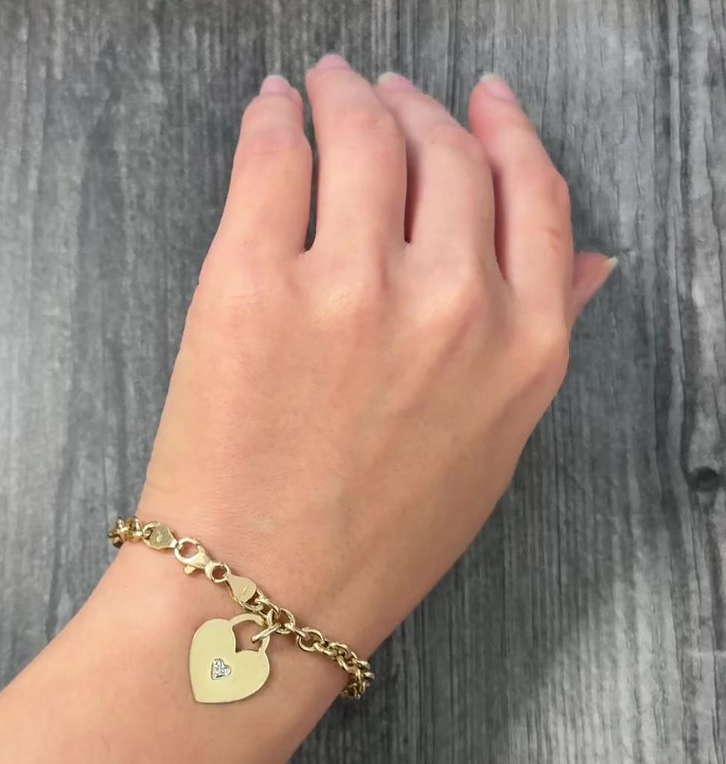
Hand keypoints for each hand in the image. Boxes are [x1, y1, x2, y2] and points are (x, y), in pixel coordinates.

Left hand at [134, 56, 614, 654]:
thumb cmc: (373, 544)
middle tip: (382, 90)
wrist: (260, 601)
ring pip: (365, 135)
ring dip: (348, 93)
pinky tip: (275, 106)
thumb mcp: (487, 453)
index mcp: (525, 349)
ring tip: (325, 83)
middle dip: (417, 107)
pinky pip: (274, 156)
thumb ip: (537, 346)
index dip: (506, 130)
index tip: (481, 97)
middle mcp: (454, 305)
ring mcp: (352, 288)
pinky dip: (276, 116)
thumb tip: (589, 265)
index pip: (532, 196)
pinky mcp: (253, 284)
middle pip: (446, 153)